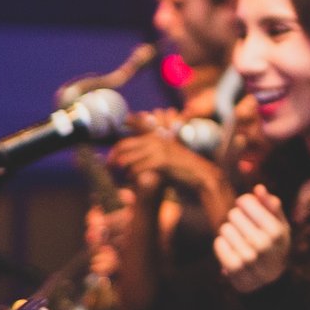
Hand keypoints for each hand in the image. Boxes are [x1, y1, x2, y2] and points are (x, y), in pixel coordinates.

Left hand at [106, 127, 227, 204]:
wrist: (200, 175)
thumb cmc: (182, 169)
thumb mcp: (166, 158)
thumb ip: (151, 155)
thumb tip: (134, 159)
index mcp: (157, 137)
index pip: (133, 132)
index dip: (121, 136)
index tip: (112, 141)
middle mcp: (156, 140)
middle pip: (125, 145)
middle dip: (114, 155)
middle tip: (109, 164)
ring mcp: (159, 149)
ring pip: (130, 157)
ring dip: (122, 167)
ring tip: (121, 173)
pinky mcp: (161, 161)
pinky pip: (139, 167)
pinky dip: (133, 173)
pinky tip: (132, 178)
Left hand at [213, 186, 290, 292]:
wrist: (269, 278)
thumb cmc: (274, 244)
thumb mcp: (279, 224)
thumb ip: (271, 205)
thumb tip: (258, 188)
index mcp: (276, 231)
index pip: (246, 202)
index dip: (245, 203)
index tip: (248, 209)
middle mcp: (264, 245)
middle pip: (233, 214)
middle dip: (237, 219)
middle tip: (246, 229)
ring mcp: (248, 258)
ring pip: (224, 228)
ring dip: (230, 232)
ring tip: (240, 240)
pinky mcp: (234, 269)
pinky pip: (218, 243)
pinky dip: (222, 244)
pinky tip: (232, 249)